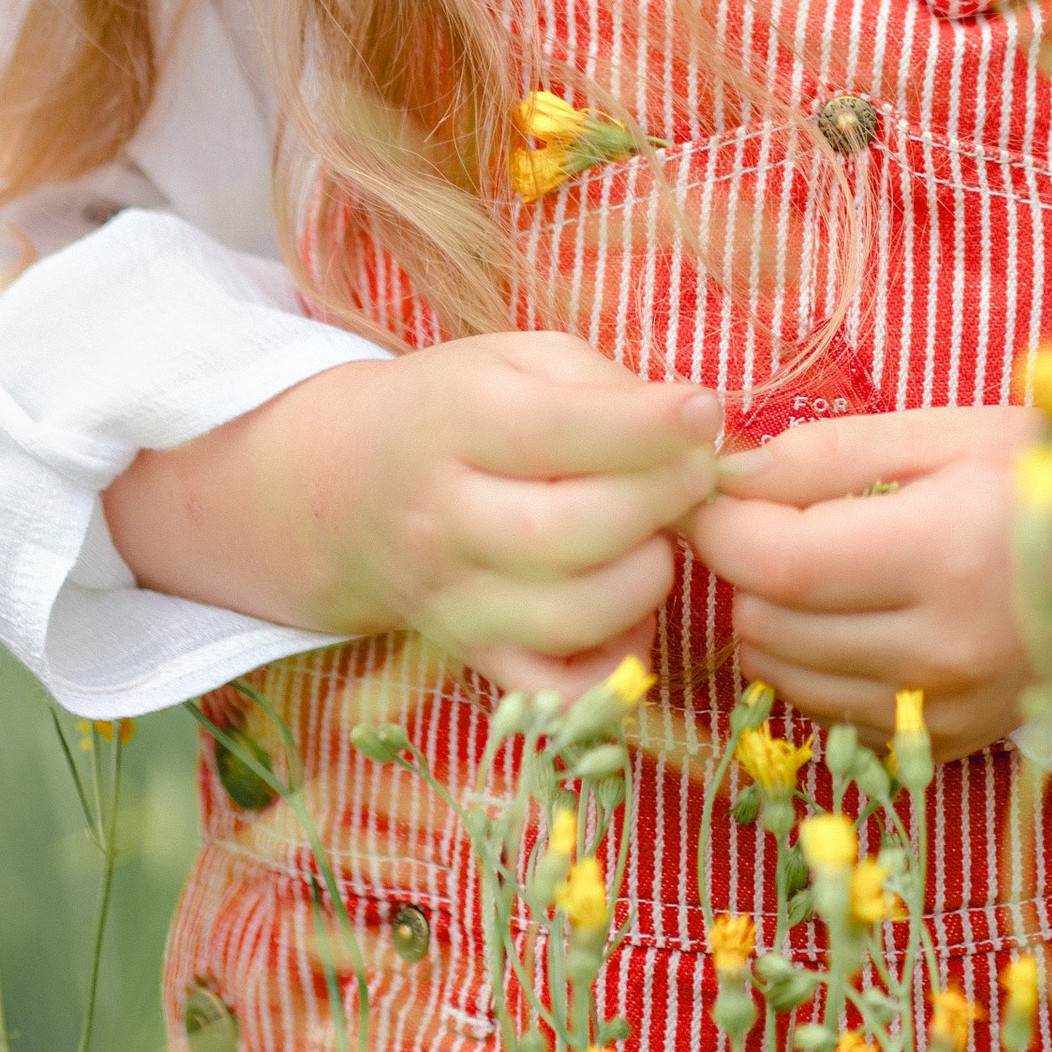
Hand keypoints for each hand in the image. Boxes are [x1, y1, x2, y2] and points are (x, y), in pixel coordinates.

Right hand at [104, 332, 721, 697]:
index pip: (559, 431)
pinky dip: (617, 663)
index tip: (705, 410)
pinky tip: (632, 610)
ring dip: (647, 577)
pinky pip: (558, 692)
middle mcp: (446, 519)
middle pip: (570, 533)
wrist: (346, 487)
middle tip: (695, 472)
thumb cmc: (456, 407)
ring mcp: (456, 602)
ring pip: (570, 617)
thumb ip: (602, 384)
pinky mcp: (474, 659)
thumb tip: (695, 422)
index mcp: (456, 422)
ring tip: (657, 534)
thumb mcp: (517, 359)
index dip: (648, 425)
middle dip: (661, 501)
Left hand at [691, 402, 1051, 758]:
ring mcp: (952, 709)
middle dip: (739, 570)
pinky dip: (817, 668)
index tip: (698, 486)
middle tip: (752, 514)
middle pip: (769, 629)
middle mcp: (941, 651)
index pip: (774, 563)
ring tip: (800, 559)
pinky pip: (844, 717)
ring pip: (793, 685)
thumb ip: (827, 455)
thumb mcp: (943, 431)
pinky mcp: (962, 741)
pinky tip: (845, 614)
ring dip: (770, 622)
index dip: (715, 525)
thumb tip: (724, 471)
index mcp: (939, 556)